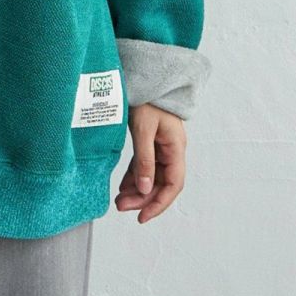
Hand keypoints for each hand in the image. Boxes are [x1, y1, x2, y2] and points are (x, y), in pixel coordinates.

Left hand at [113, 104, 187, 222]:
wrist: (145, 79)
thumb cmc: (148, 100)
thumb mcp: (143, 130)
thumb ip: (145, 161)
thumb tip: (144, 189)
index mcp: (176, 149)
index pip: (173, 184)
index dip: (159, 203)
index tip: (143, 216)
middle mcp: (172, 151)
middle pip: (161, 184)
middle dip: (143, 199)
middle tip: (121, 207)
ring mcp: (162, 148)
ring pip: (152, 177)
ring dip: (137, 190)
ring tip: (119, 200)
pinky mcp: (151, 144)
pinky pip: (145, 167)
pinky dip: (134, 178)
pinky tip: (123, 187)